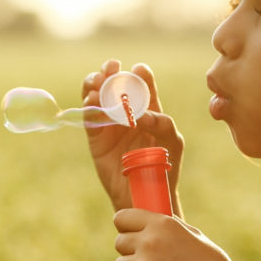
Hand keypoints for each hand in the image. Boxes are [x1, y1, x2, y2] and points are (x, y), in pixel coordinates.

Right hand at [82, 60, 183, 210]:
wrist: (144, 193)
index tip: (137, 70)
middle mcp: (126, 112)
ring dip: (95, 83)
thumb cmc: (164, 166)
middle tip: (112, 67)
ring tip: (99, 80)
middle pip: (115, 84)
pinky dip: (88, 105)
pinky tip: (92, 99)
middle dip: (111, 72)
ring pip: (97, 95)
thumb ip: (163, 123)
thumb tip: (142, 114)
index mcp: (148, 108)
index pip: (142, 84)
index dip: (138, 74)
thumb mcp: (172, 141)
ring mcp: (109, 123)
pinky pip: (89, 116)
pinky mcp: (95, 136)